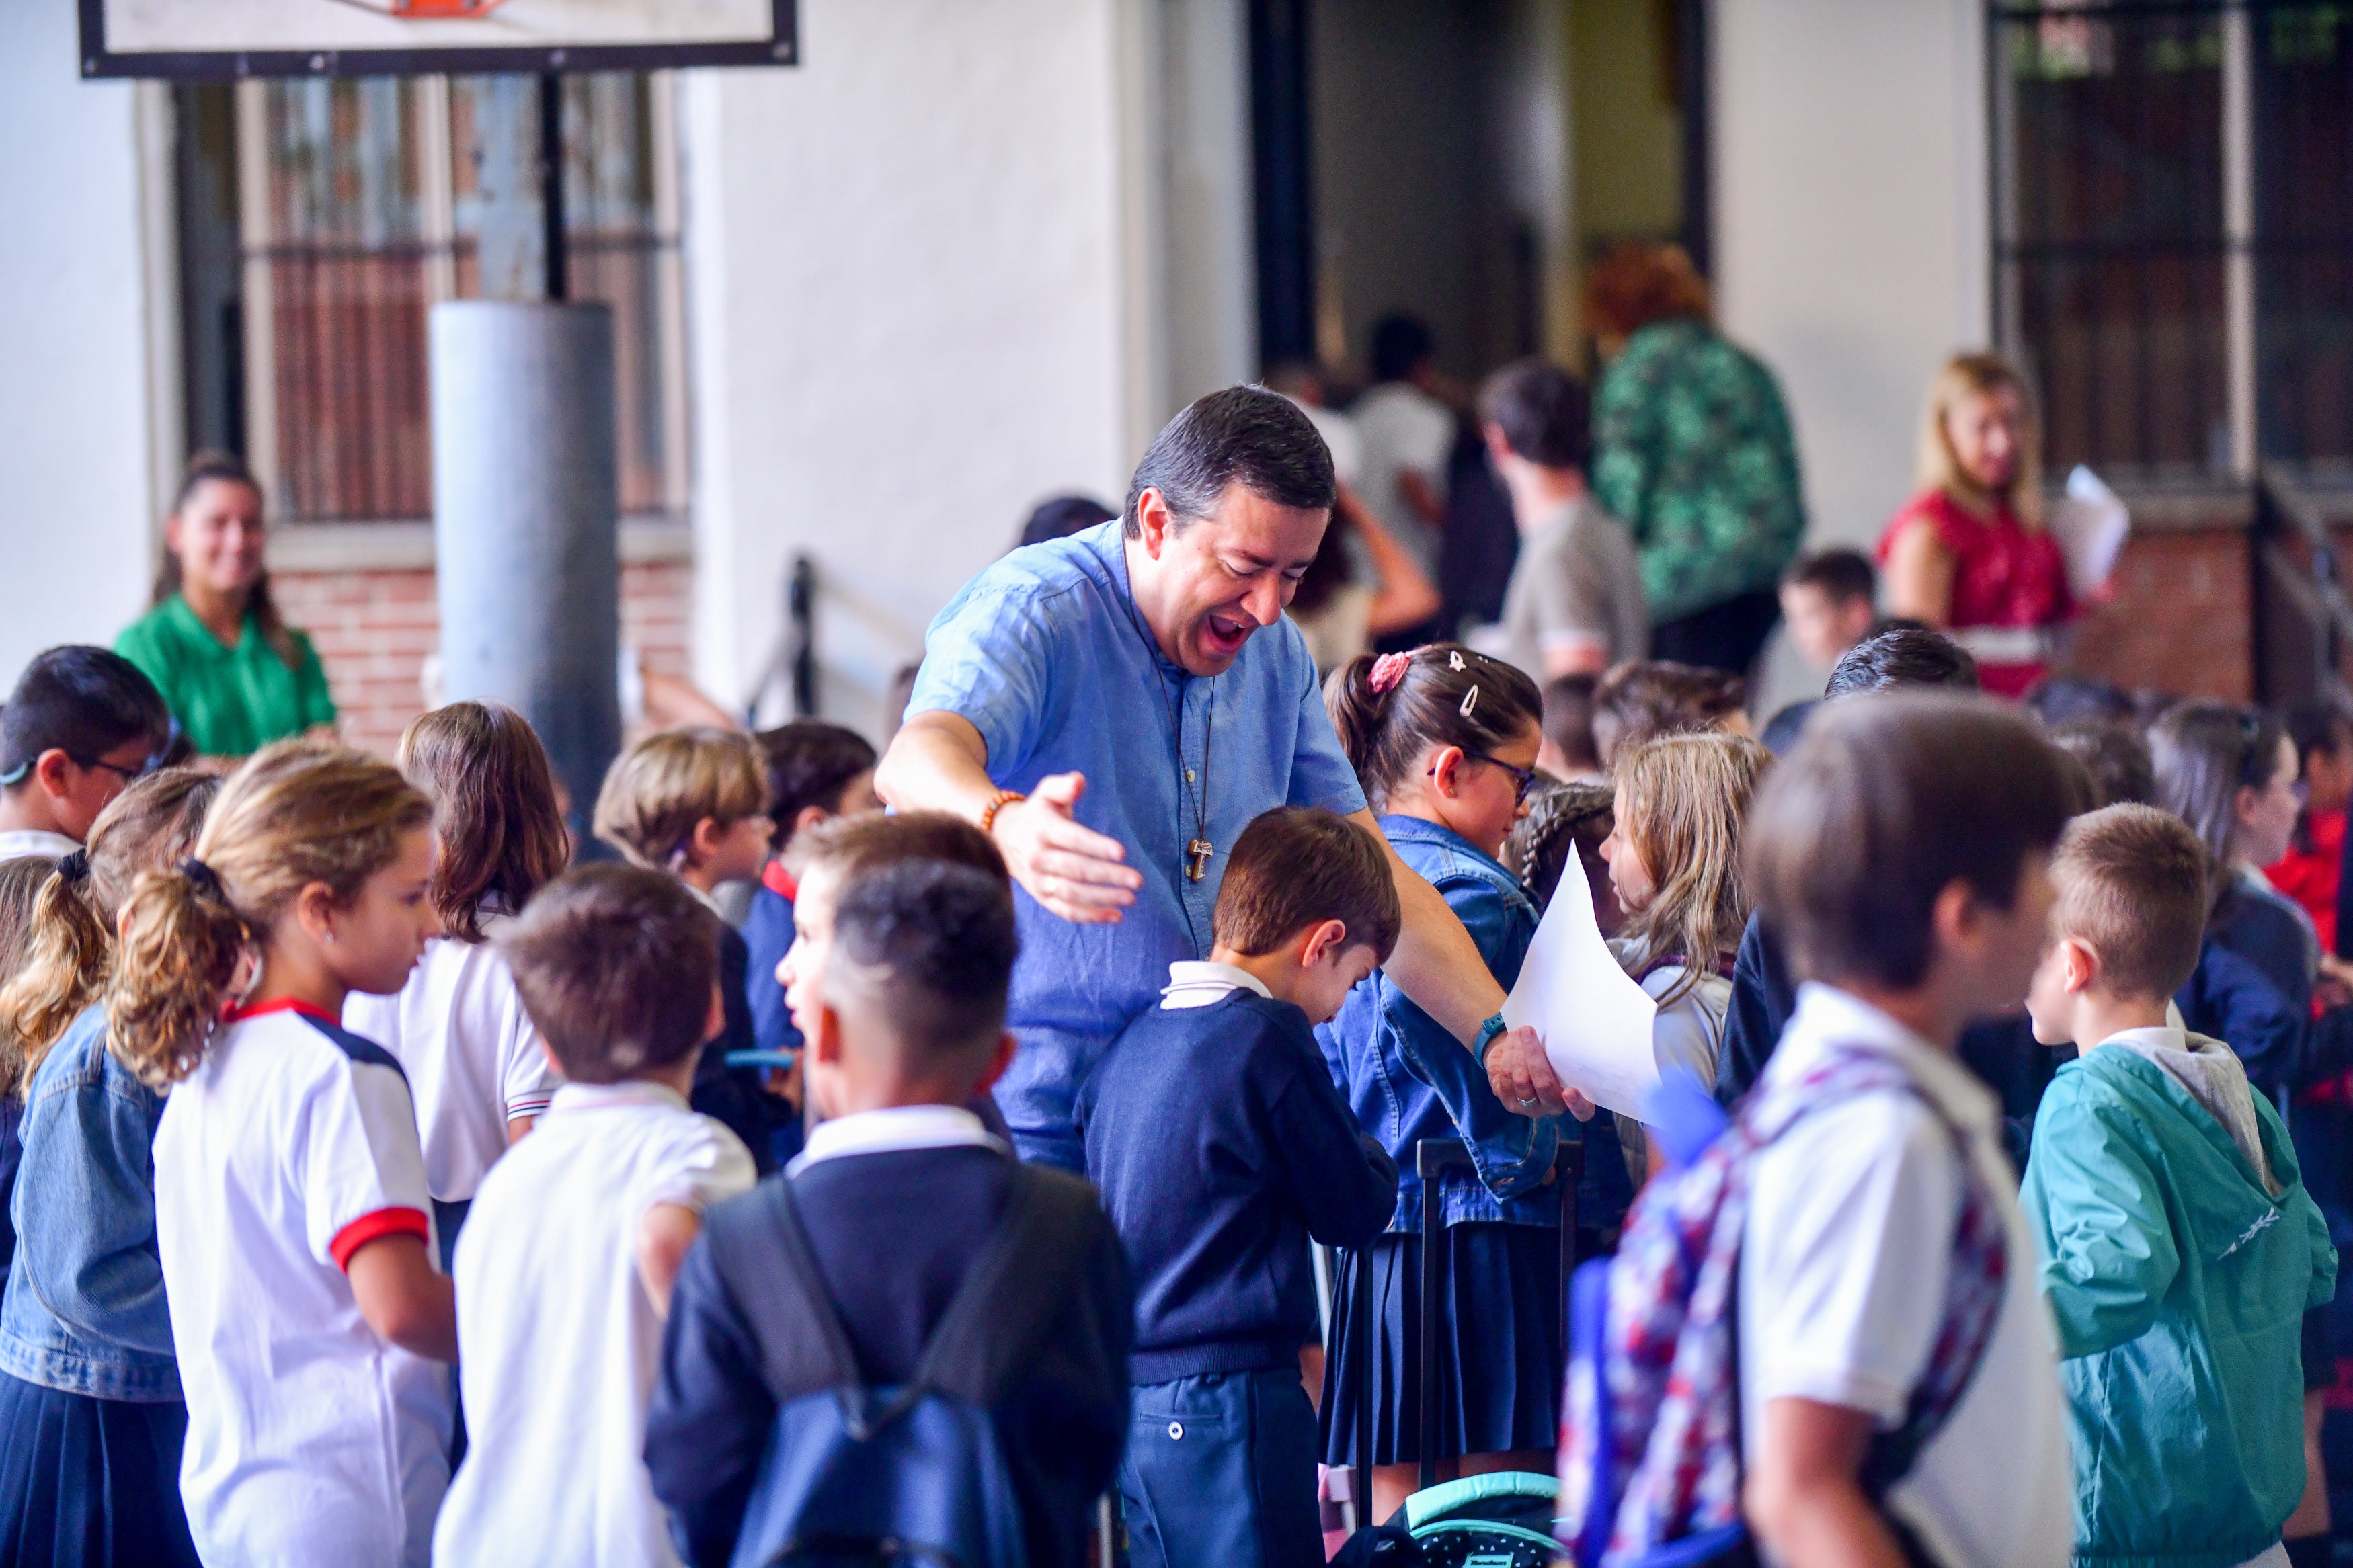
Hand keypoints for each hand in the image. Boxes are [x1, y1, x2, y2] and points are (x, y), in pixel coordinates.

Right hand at [991, 772, 1142, 924]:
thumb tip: (1079, 781)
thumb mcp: (1046, 792)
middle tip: (1138, 880)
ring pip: (1072, 894)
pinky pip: (1065, 911)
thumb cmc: (1037, 813)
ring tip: (1130, 898)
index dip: (1096, 846)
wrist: (1003, 838)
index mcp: (1042, 830)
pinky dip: (1090, 917)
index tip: (1122, 853)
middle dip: (1108, 876)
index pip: (1072, 839)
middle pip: (1076, 870)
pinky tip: (1115, 916)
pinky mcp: (1042, 898)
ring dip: (1102, 898)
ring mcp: (1039, 881)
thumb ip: (1063, 786)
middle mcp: (1037, 858)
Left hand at [1485, 1026, 1591, 1119]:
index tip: (1570, 1092)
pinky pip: (1506, 1077)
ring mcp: (1529, 1108)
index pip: (1583, 1111)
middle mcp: (1551, 1108)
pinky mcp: (1509, 1102)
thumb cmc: (1544, 1058)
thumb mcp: (1556, 1058)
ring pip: (1521, 1080)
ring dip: (1518, 1051)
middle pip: (1544, 1085)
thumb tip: (1557, 1033)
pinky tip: (1512, 1042)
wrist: (1515, 1064)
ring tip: (1519, 1032)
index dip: (1578, 1104)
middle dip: (1534, 1055)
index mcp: (1572, 1099)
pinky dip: (1508, 1055)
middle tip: (1528, 1031)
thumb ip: (1559, 1055)